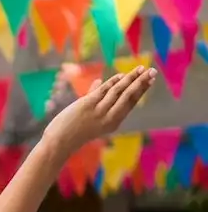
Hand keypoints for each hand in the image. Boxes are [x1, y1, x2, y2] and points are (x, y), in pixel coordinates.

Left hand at [42, 66, 157, 153]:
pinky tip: (121, 75)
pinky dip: (112, 81)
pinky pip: (104, 90)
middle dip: (142, 82)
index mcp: (113, 122)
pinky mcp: (88, 105)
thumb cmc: (73, 131)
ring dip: (130, 78)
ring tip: (140, 68)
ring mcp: (99, 111)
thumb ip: (94, 97)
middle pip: (129, 96)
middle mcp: (109, 117)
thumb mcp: (88, 116)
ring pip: (119, 91)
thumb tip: (98, 82)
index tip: (150, 80)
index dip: (141, 90)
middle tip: (153, 71)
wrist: (59, 142)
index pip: (131, 103)